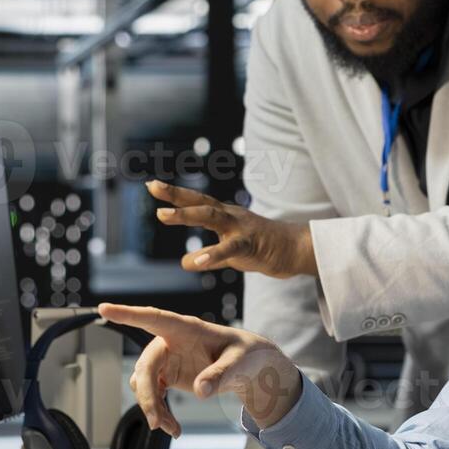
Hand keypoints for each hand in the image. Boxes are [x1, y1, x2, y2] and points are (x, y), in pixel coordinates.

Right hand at [98, 303, 303, 433]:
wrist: (249, 368)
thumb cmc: (245, 354)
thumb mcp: (239, 363)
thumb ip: (220, 375)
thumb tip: (200, 392)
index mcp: (186, 328)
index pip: (154, 317)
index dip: (129, 314)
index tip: (104, 308)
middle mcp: (170, 342)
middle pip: (145, 365)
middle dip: (146, 394)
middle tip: (155, 421)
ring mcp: (167, 359)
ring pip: (144, 383)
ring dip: (153, 407)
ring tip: (172, 429)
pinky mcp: (167, 376)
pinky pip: (152, 394)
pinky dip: (159, 412)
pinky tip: (173, 428)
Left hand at [147, 180, 316, 277]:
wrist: (296, 250)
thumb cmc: (264, 249)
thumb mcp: (232, 254)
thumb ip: (209, 257)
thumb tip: (185, 263)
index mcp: (225, 217)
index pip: (197, 202)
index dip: (175, 194)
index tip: (152, 185)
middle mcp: (231, 217)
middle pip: (201, 202)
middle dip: (176, 195)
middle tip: (152, 187)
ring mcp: (241, 228)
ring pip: (212, 217)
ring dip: (185, 215)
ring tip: (162, 215)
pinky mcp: (251, 245)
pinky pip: (230, 249)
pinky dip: (212, 254)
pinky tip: (195, 262)